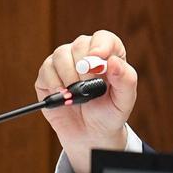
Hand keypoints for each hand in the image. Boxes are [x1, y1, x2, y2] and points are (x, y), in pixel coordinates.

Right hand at [35, 30, 137, 172]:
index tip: (97, 61)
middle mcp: (85, 52)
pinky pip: (46, 69)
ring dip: (69, 77)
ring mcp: (65, 61)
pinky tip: (64, 96)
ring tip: (77, 96)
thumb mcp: (125, 100)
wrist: (91, 134)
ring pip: (61, 54)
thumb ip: (125, 79)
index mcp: (108, 54)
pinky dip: (54, 84)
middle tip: (89, 88)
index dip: (99, 46)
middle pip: (79, 45)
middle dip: (84, 69)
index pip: (103, 38)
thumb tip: (113, 61)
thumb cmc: (110, 113)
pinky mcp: (48, 74)